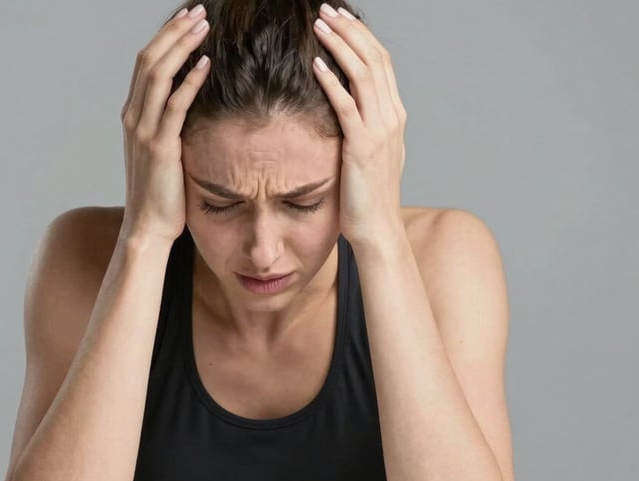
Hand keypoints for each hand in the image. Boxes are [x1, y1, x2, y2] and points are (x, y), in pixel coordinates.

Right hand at [119, 5, 210, 243]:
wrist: (148, 227)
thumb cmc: (161, 192)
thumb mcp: (162, 152)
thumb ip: (169, 125)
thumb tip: (193, 105)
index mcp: (133, 115)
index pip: (146, 64)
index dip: (165, 37)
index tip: (187, 19)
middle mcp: (134, 117)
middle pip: (149, 59)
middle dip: (173, 31)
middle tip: (198, 11)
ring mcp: (144, 131)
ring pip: (158, 74)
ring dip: (181, 45)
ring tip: (203, 25)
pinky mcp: (161, 147)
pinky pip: (175, 105)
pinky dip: (190, 81)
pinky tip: (206, 63)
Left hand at [311, 4, 407, 247]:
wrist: (378, 229)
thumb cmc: (368, 196)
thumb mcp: (371, 153)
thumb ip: (363, 126)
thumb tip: (345, 106)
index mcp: (394, 116)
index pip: (381, 63)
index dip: (361, 36)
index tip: (339, 18)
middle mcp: (392, 117)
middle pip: (375, 58)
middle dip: (351, 29)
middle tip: (328, 9)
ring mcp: (380, 131)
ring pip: (364, 75)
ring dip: (341, 45)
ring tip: (320, 25)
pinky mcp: (362, 148)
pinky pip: (347, 106)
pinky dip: (333, 82)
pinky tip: (316, 65)